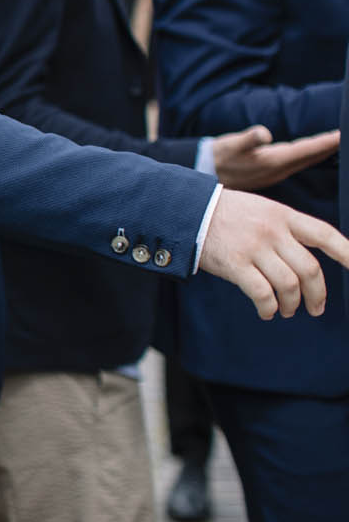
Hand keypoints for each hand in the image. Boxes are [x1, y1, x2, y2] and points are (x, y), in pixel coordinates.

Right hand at [198, 189, 348, 319]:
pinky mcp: (234, 263)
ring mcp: (253, 247)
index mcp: (284, 215)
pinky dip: (268, 307)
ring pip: (288, 284)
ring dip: (292, 304)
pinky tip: (266, 311)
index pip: (325, 234)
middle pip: (309, 269)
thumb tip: (307, 262)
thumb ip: (286, 229)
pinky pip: (262, 293)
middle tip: (316, 308)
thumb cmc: (227, 214)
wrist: (188, 210)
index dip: (348, 253)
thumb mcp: (263, 210)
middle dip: (317, 294)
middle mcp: (273, 231)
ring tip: (287, 310)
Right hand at [210, 126, 339, 189]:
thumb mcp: (232, 145)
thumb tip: (264, 133)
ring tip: (336, 142)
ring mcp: (276, 172)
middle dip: (331, 147)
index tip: (343, 134)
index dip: (327, 142)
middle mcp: (279, 169)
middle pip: (313, 157)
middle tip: (345, 137)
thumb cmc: (219, 157)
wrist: (205, 174)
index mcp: (273, 161)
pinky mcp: (272, 172)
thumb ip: (249, 139)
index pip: (308, 150)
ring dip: (323, 151)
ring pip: (307, 160)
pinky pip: (299, 162)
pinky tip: (314, 151)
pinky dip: (310, 154)